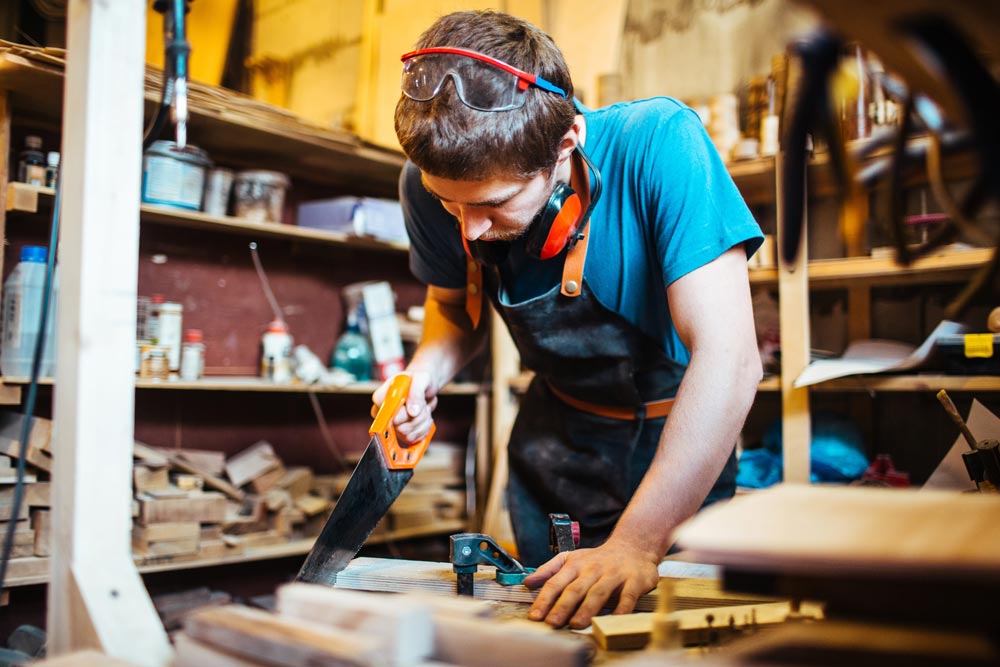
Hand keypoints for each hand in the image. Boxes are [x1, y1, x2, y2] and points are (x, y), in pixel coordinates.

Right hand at [371, 371, 437, 444]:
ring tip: (424, 408)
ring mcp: (392, 425)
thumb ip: (416, 392)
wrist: (425, 386)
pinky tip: (424, 417)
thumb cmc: (419, 379)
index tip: (412, 411)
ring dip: (423, 422)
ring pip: (408, 435)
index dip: (401, 415)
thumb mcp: (421, 378)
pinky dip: (424, 429)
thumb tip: (412, 413)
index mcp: (381, 398)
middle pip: (400, 428)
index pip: (385, 416)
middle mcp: (383, 413)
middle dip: (418, 417)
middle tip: (422, 404)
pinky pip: (414, 439)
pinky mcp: (402, 433)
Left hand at [522, 538, 660, 628]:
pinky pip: (628, 596)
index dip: (544, 599)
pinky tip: (614, 619)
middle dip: (562, 607)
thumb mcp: (570, 559)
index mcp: (575, 565)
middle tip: (552, 623)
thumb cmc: (597, 559)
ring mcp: (614, 574)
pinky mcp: (635, 580)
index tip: (535, 616)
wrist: (632, 547)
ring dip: (587, 609)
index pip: (556, 582)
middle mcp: (593, 569)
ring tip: (577, 624)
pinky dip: (622, 607)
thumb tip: (527, 582)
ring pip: (599, 592)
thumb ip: (548, 570)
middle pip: (575, 589)